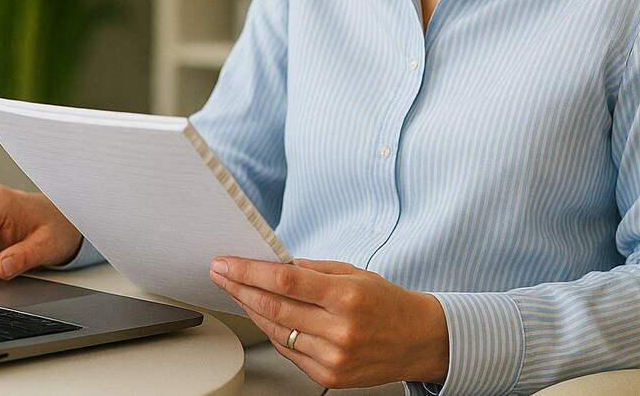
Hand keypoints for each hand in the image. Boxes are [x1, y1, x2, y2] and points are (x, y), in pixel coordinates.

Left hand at [210, 257, 448, 388]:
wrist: (419, 340)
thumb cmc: (387, 302)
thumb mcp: (354, 273)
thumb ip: (312, 270)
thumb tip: (272, 264)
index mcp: (347, 296)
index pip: (285, 282)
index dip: (249, 272)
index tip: (226, 263)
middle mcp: (340, 329)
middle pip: (274, 307)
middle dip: (239, 288)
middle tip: (220, 274)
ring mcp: (334, 357)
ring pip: (276, 331)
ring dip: (250, 310)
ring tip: (236, 292)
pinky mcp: (330, 375)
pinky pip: (288, 351)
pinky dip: (272, 332)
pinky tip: (262, 316)